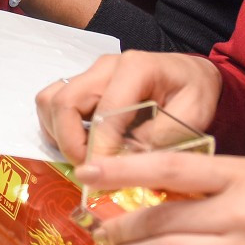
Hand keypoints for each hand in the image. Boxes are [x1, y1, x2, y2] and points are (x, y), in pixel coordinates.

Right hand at [35, 52, 220, 164]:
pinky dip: (56, 128)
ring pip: (51, 101)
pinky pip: (51, 103)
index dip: (99, 149)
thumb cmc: (193, 93)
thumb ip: (162, 137)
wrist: (189, 74)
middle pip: (65, 102)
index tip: (103, 178)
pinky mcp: (80, 83)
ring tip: (83, 158)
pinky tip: (80, 145)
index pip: (104, 112)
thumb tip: (127, 161)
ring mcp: (89, 73)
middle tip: (89, 171)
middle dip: (70, 143)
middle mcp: (105, 66)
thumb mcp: (194, 115)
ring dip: (58, 134)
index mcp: (136, 68)